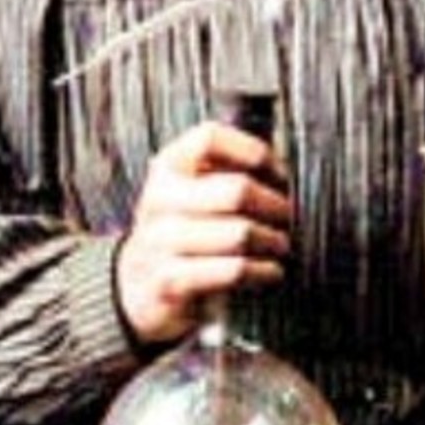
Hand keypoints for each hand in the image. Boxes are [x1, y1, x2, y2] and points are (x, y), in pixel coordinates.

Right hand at [114, 120, 292, 345]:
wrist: (136, 286)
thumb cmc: (180, 232)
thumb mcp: (190, 192)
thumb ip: (225, 171)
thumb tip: (282, 171)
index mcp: (167, 167)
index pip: (209, 138)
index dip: (253, 151)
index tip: (278, 173)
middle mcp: (159, 198)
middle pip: (237, 190)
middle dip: (275, 205)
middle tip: (288, 217)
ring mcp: (160, 241)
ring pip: (240, 233)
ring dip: (274, 241)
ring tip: (281, 244)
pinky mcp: (170, 281)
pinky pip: (233, 270)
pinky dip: (263, 271)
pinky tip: (270, 270)